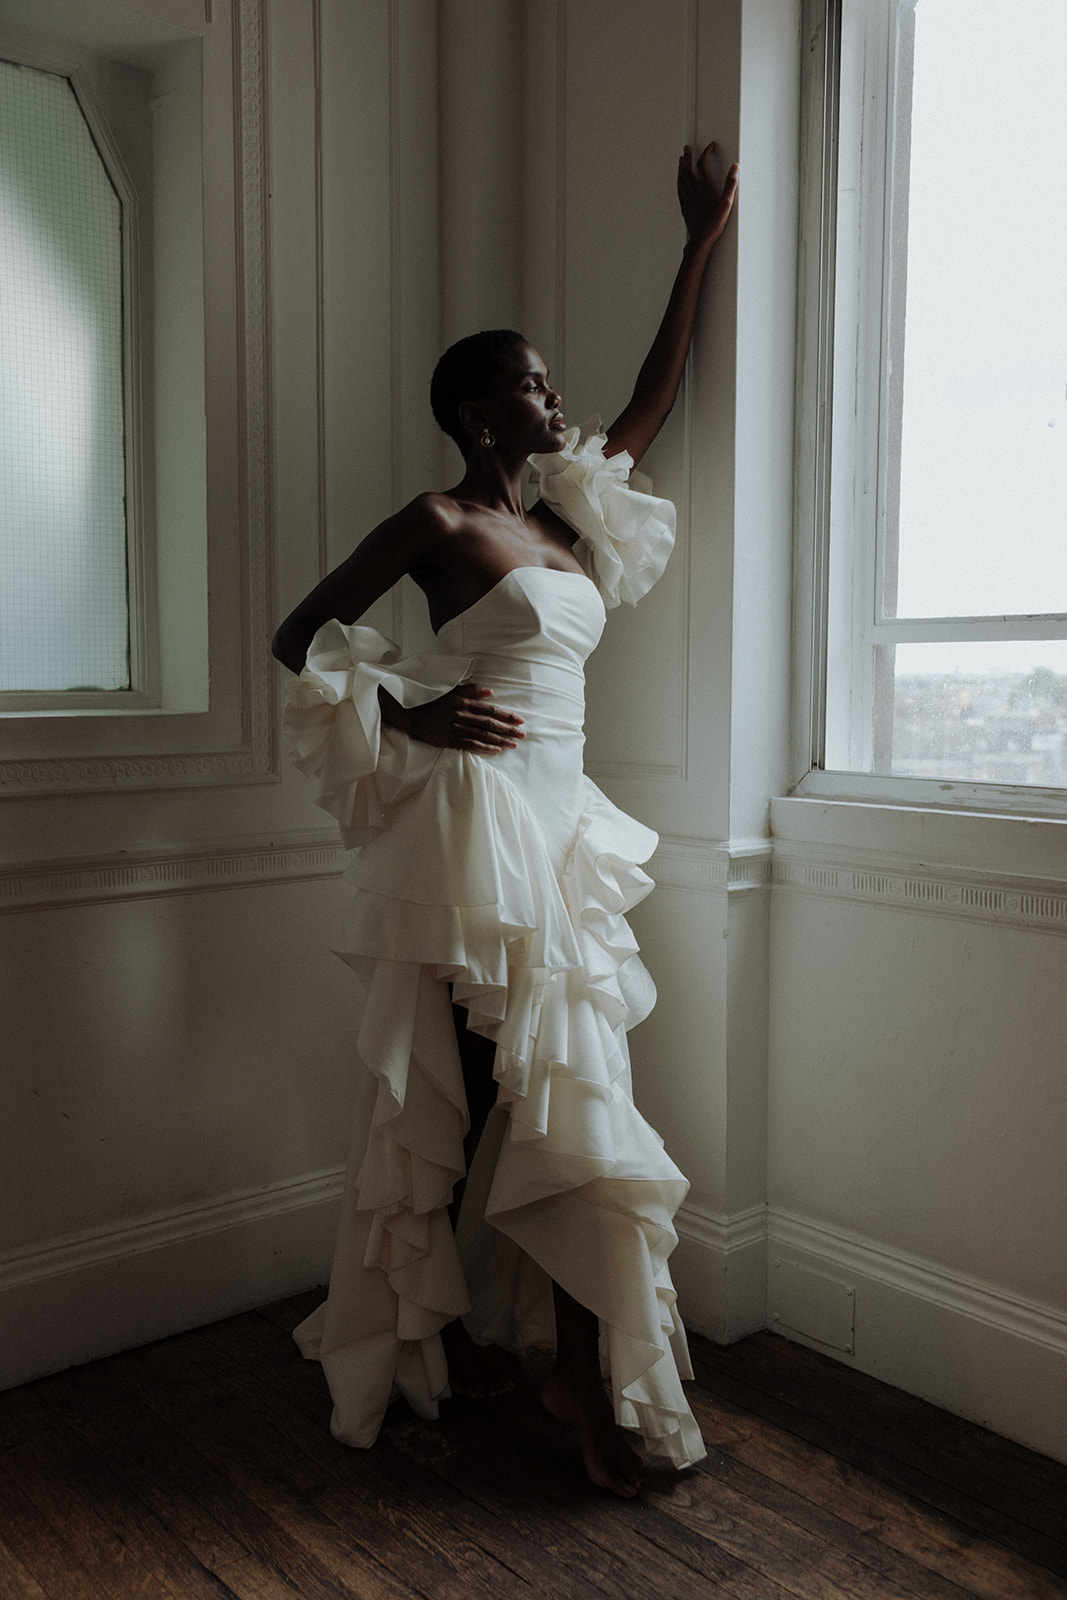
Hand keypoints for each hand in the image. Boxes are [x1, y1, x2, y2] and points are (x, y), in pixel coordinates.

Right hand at [401, 683, 524, 753]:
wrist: (413, 715)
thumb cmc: (434, 702)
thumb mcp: (453, 691)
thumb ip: (472, 690)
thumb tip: (491, 691)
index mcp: (465, 703)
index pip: (491, 710)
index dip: (507, 715)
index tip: (520, 720)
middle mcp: (463, 716)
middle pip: (490, 725)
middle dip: (508, 730)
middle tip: (522, 735)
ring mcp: (457, 729)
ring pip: (483, 736)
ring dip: (500, 740)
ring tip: (513, 744)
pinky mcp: (451, 740)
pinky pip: (471, 745)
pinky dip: (485, 748)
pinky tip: (496, 750)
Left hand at [678, 142, 738, 252]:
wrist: (700, 240)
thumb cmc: (713, 224)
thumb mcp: (726, 203)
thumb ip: (731, 184)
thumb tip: (735, 168)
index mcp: (704, 187)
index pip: (703, 164)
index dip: (706, 152)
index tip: (710, 147)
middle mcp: (694, 191)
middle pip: (687, 169)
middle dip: (687, 157)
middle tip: (686, 149)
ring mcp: (688, 199)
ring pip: (681, 179)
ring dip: (681, 168)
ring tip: (681, 161)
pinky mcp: (685, 207)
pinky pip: (680, 190)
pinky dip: (679, 182)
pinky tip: (679, 182)